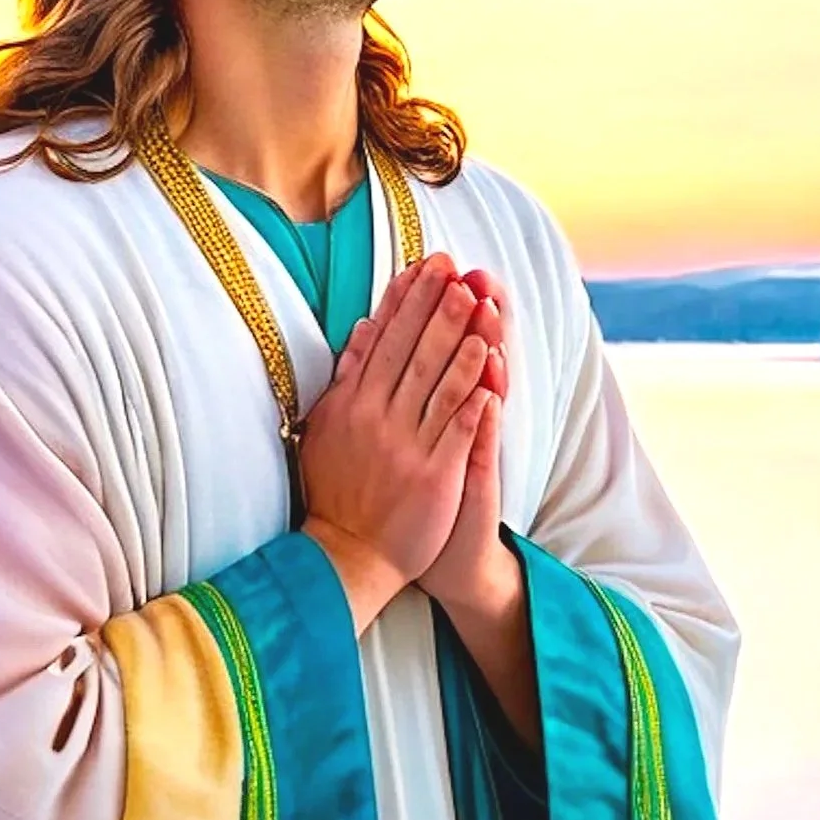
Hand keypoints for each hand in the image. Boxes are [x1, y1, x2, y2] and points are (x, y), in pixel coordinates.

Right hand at [298, 253, 494, 626]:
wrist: (347, 554)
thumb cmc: (338, 488)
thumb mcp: (329, 426)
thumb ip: (349, 376)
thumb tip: (365, 328)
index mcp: (353, 403)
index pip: (385, 340)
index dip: (407, 300)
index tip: (425, 265)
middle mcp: (377, 419)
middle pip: (412, 352)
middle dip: (436, 307)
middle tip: (457, 269)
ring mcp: (406, 447)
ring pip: (438, 384)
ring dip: (459, 342)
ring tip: (479, 307)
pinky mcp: (433, 476)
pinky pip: (456, 430)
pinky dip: (473, 399)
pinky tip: (490, 372)